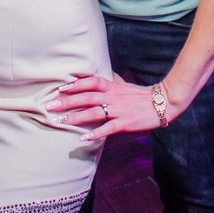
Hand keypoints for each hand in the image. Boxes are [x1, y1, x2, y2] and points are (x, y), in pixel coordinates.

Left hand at [45, 73, 174, 140]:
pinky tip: (83, 138)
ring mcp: (118, 110)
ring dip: (75, 117)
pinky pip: (108, 128)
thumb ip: (110, 80)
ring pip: (93, 112)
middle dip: (67, 101)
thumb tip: (97, 74)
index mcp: (112, 86)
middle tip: (50, 105)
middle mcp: (113, 96)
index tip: (60, 87)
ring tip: (60, 122)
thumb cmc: (141, 95)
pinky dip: (96, 133)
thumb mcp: (123, 84)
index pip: (90, 82)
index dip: (75, 84)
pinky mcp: (125, 123)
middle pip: (86, 97)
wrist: (163, 103)